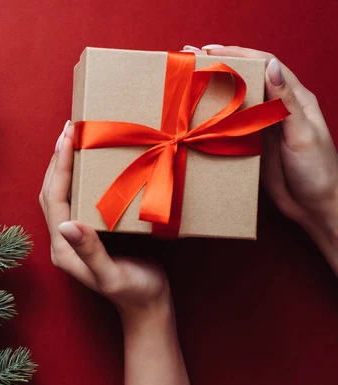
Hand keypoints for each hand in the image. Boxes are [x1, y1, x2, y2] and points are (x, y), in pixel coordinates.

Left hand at [39, 121, 169, 318]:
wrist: (147, 305)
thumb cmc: (134, 292)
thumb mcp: (112, 275)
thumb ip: (89, 252)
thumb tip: (66, 224)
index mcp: (63, 248)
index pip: (55, 199)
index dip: (60, 167)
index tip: (67, 138)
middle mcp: (62, 239)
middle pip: (51, 192)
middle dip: (57, 158)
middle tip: (68, 127)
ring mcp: (73, 235)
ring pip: (60, 193)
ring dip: (63, 164)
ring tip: (72, 137)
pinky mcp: (87, 231)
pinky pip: (75, 197)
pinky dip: (77, 175)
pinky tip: (87, 161)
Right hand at [184, 44, 337, 270]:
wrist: (316, 208)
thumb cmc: (319, 171)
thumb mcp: (303, 134)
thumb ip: (286, 102)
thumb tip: (271, 66)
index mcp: (295, 100)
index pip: (266, 66)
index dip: (239, 54)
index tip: (212, 50)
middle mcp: (278, 109)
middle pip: (248, 80)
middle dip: (222, 67)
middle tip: (194, 61)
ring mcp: (264, 128)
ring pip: (238, 102)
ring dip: (216, 91)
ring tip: (191, 83)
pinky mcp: (253, 146)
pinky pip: (232, 127)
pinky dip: (216, 119)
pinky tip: (200, 117)